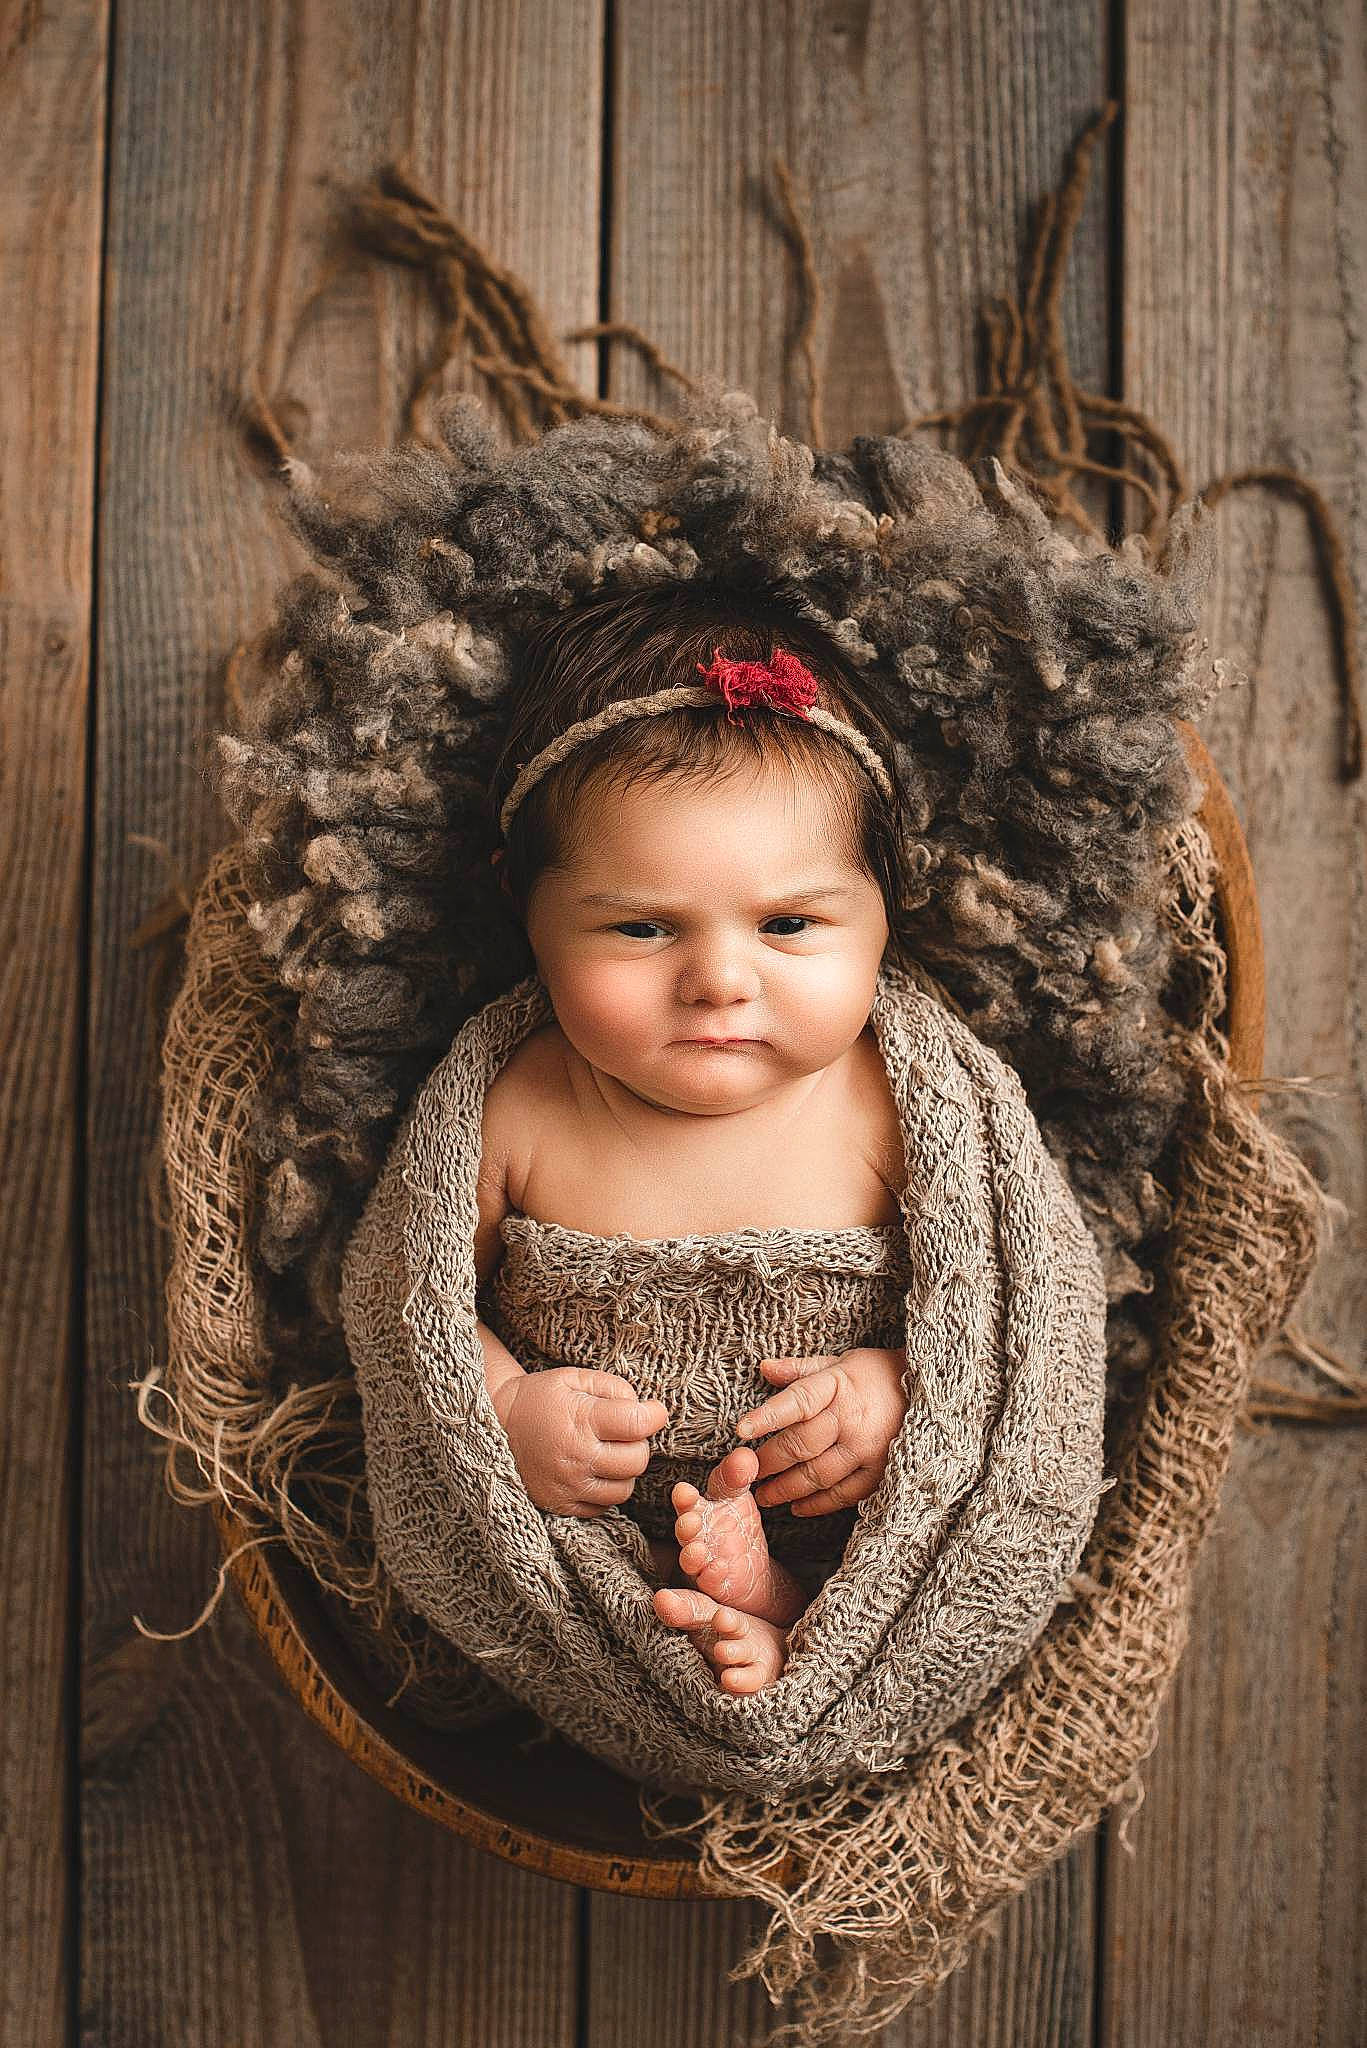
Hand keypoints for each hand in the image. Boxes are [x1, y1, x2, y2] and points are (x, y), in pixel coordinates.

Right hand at [491, 1366, 668, 1518]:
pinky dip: (606, 1490)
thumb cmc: (540, 1398)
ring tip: (608, 1451)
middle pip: (636, 1460)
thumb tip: (646, 1411)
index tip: (652, 1411)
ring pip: (624, 1488)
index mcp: (580, 1420)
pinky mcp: (560, 1505)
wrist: (494, 1424)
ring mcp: (567, 1486)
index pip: (637, 1424)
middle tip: (624, 1432)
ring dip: (624, 1470)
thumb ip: (614, 1388)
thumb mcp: (575, 1378)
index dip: (653, 1415)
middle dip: (638, 1443)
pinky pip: (603, 1507)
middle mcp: (575, 1458)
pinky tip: (594, 1470)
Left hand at [734, 1347, 909, 1515]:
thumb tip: (764, 1367)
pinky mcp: (881, 1472)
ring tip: (764, 1495)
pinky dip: (817, 1504)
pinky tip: (797, 1507)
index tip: (740, 1430)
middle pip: (801, 1445)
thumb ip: (801, 1369)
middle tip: (745, 1472)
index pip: (797, 1401)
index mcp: (839, 1386)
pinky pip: (843, 1494)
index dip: (767, 1416)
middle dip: (768, 1462)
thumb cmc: (877, 1375)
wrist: (932, 1393)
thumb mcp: (841, 1362)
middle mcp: (852, 1419)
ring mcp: (868, 1449)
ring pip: (818, 1475)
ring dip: (786, 1489)